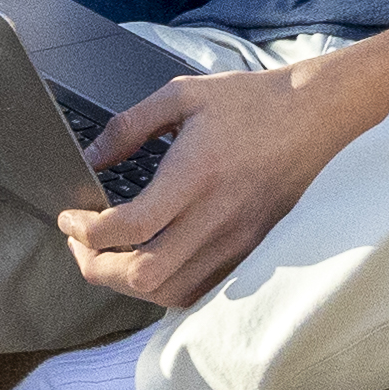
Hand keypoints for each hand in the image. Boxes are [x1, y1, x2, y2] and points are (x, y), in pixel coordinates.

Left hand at [57, 30, 388, 304]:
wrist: (319, 117)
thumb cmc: (254, 103)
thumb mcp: (182, 96)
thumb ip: (128, 126)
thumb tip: (91, 159)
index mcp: (195, 175)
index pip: (128, 228)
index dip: (85, 233)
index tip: (69, 220)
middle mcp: (217, 218)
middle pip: (143, 275)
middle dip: (97, 268)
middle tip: (80, 246)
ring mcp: (238, 242)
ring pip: (170, 293)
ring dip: (128, 284)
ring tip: (109, 258)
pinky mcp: (252, 253)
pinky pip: (200, 292)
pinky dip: (165, 289)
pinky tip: (150, 265)